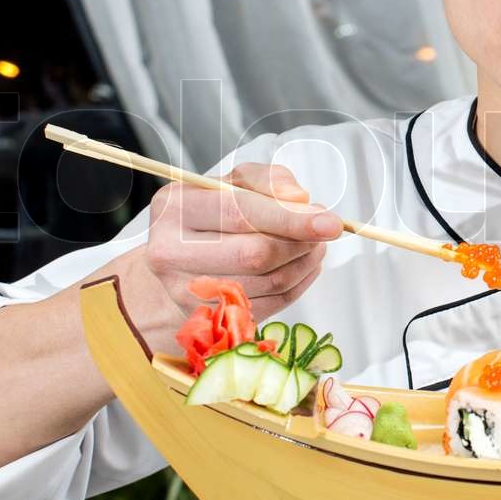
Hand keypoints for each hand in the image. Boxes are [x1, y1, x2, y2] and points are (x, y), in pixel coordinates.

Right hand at [120, 163, 341, 340]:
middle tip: (324, 229)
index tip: (329, 221)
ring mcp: (186, 292)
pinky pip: (270, 304)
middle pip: (255, 254)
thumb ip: (268, 180)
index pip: (239, 213)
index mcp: (174, 208)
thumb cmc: (209, 215)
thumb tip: (300, 200)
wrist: (177, 262)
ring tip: (313, 244)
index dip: (290, 218)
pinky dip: (297, 283)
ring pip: (268, 282)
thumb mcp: (232, 183)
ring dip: (304, 262)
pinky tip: (301, 265)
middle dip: (301, 242)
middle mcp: (171, 252)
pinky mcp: (209, 319)